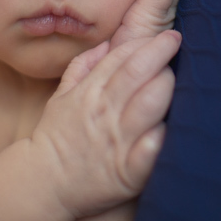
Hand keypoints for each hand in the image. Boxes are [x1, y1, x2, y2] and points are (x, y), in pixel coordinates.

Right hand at [32, 31, 179, 218]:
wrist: (42, 183)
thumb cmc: (58, 136)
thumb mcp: (62, 95)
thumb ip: (83, 66)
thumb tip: (107, 43)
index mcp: (90, 92)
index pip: (121, 57)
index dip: (146, 43)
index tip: (166, 37)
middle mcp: (105, 112)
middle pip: (137, 73)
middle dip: (160, 53)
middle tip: (174, 44)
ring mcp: (117, 142)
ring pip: (148, 104)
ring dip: (166, 87)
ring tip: (177, 80)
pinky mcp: (127, 172)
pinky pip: (148, 152)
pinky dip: (159, 139)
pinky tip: (167, 129)